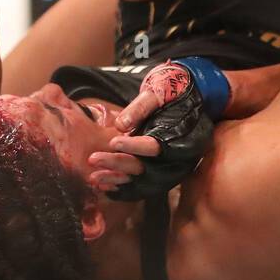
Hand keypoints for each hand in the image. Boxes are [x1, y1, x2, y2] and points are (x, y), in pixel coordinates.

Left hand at [87, 60, 224, 201]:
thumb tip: (120, 125)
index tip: (113, 142)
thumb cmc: (172, 93)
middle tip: (93, 159)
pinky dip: (123, 187)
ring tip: (93, 177)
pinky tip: (104, 185)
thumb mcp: (158, 92)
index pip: (157, 147)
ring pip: (141, 179)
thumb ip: (140, 108)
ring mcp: (170, 167)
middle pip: (146, 167)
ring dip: (116, 179)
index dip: (134, 146)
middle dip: (118, 164)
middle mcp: (179, 157)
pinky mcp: (160, 171)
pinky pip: (142, 185)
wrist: (186, 100)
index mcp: (185, 137)